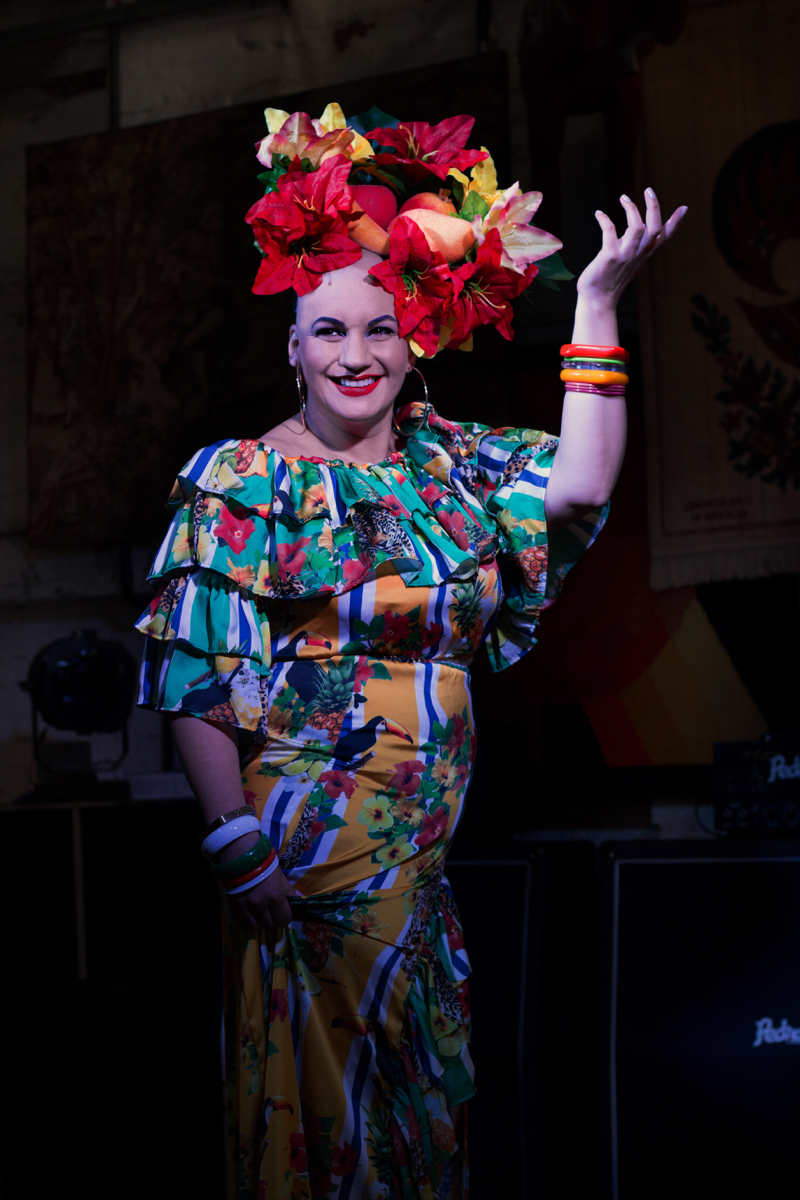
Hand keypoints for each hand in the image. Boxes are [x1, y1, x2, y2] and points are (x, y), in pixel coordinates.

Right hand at [216, 829, 300, 931]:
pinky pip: (242, 923)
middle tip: (270, 911)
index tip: (282, 911)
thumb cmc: (263, 862)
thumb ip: (288, 890)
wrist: (239, 854)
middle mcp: (261, 904)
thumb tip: (299, 899)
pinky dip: (246, 920)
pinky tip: (248, 912)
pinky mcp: (234, 907)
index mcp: (275, 895)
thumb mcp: (280, 875)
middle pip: (270, 925)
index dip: (284, 916)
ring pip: (255, 927)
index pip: (284, 919)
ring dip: (258, 921)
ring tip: (258, 912)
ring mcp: (246, 907)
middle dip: (272, 919)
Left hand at [576, 188, 687, 306]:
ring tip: (624, 197)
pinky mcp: (609, 256)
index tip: (684, 207)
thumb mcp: (629, 261)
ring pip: (636, 228)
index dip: (675, 223)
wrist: (597, 300)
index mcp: (644, 254)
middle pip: (655, 228)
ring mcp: (625, 255)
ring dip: (631, 209)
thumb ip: (637, 245)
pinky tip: (599, 214)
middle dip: (654, 207)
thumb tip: (642, 228)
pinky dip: (605, 219)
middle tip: (648, 190)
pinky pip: (610, 231)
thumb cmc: (611, 278)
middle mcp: (638, 254)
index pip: (664, 237)